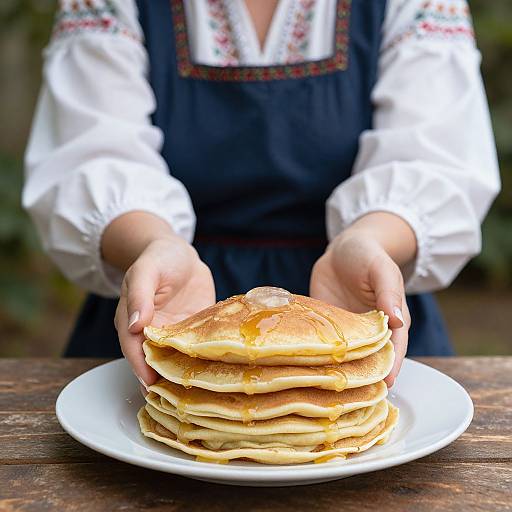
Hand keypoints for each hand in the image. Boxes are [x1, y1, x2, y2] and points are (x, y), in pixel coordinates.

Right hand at [114, 236, 215, 387]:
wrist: (182, 254)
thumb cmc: (159, 258)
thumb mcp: (145, 271)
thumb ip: (140, 296)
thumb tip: (135, 325)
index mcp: (133, 322)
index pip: (134, 349)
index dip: (141, 367)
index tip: (151, 385)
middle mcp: (154, 333)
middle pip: (156, 362)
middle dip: (164, 380)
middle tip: (178, 400)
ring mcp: (176, 334)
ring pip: (178, 360)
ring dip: (186, 376)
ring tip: (199, 395)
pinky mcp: (196, 332)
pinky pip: (200, 348)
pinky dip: (206, 361)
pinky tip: (218, 373)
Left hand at [310, 231, 410, 386]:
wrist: (342, 249)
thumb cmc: (369, 256)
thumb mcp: (382, 270)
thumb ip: (389, 294)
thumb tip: (399, 321)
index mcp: (390, 323)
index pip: (393, 351)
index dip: (389, 368)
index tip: (383, 387)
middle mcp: (367, 333)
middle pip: (367, 361)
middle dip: (361, 377)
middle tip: (350, 396)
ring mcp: (344, 332)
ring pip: (342, 357)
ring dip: (335, 370)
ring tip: (323, 388)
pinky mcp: (324, 327)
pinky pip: (319, 343)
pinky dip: (313, 354)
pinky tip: (302, 365)